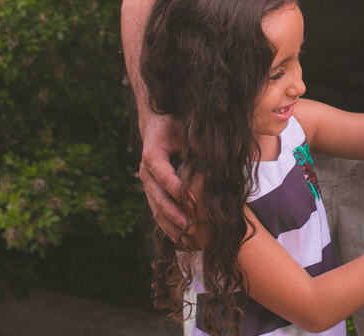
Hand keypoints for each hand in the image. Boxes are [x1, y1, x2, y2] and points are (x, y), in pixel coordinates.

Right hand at [139, 113, 188, 239]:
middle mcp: (145, 172)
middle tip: (189, 227)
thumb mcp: (185, 131)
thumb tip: (217, 159)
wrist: (154, 125)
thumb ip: (197, 145)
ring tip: (185, 238)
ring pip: (155, 207)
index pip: (165, 178)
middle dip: (174, 214)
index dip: (179, 192)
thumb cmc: (173, 125)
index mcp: (153, 156)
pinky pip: (156, 210)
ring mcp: (146, 182)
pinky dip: (166, 224)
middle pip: (157, 197)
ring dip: (169, 224)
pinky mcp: (151, 189)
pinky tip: (178, 237)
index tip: (195, 204)